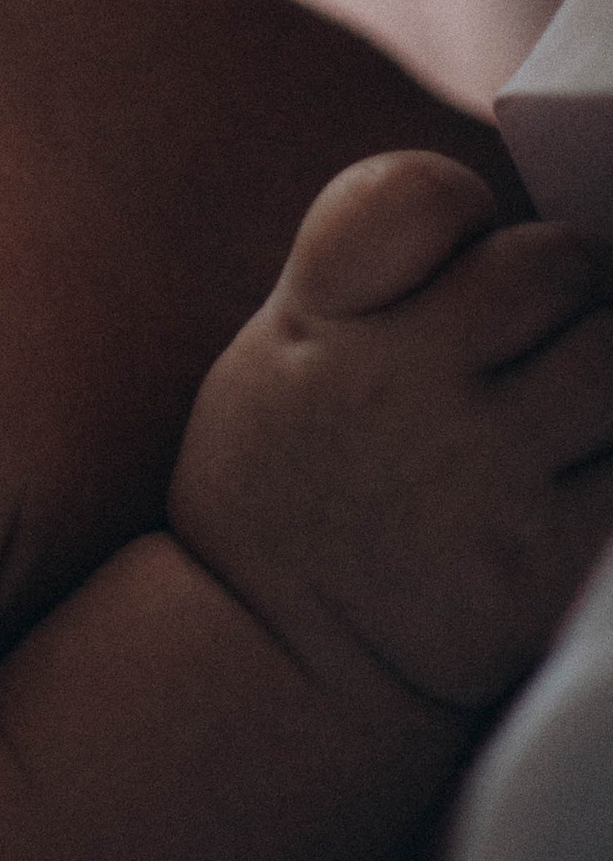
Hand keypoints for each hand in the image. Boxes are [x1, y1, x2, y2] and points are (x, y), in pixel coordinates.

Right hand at [171, 149, 612, 724]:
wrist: (284, 664)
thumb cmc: (293, 485)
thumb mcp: (281, 349)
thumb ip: (367, 268)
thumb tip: (496, 210)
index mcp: (326, 322)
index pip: (424, 197)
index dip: (461, 210)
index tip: (461, 249)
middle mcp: (405, 389)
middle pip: (553, 267)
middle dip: (562, 284)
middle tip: (541, 331)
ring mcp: (485, 479)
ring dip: (605, 369)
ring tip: (570, 407)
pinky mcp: (548, 567)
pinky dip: (612, 461)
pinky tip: (580, 473)